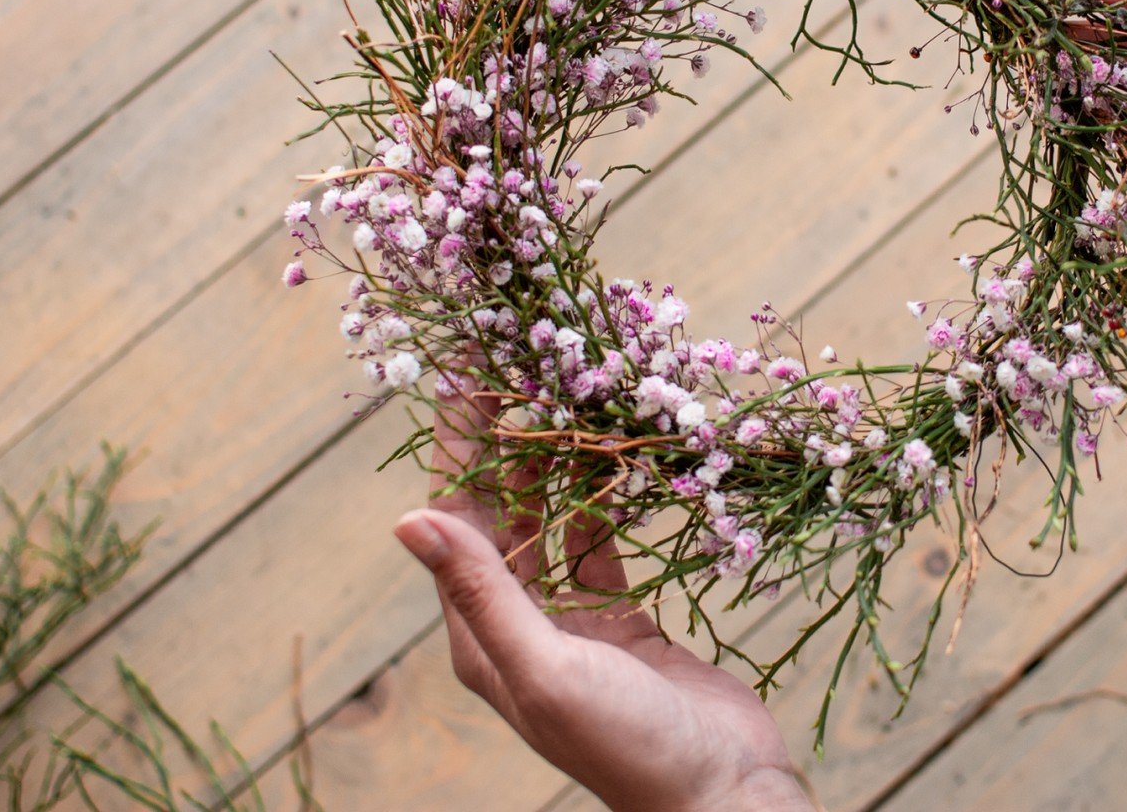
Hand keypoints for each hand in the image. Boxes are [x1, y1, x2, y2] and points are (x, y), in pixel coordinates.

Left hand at [393, 394, 809, 811]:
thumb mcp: (544, 666)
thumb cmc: (626, 744)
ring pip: (554, 518)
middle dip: (505, 436)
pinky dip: (606, 493)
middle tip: (517, 359)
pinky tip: (616, 451)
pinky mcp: (624, 619)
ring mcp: (572, 620)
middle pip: (500, 509)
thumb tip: (406, 518)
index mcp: (479, 636)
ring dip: (557, 458)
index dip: (458, 443)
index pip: (456, 518)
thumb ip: (482, 591)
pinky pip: (603, 538)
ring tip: (566, 388)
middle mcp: (517, 623)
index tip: (463, 371)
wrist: (721, 795)